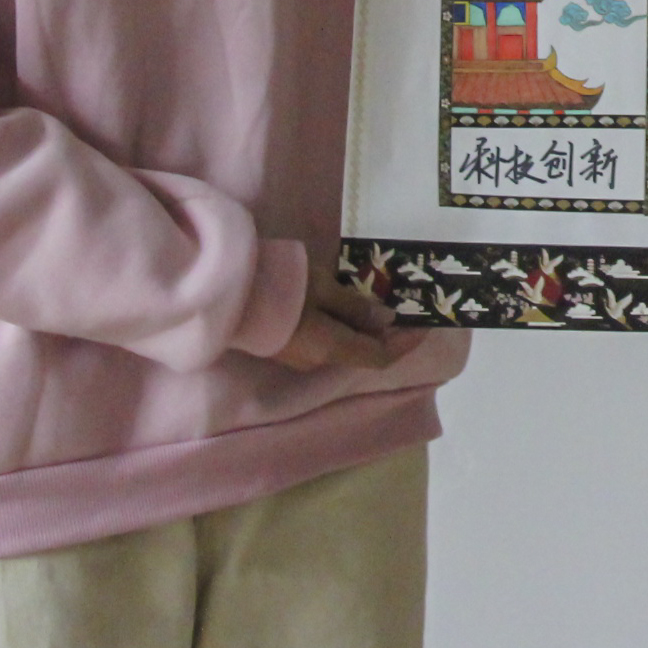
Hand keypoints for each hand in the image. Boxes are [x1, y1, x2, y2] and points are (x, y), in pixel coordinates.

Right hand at [269, 275, 425, 374]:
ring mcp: (298, 357)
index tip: (424, 322)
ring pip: (343, 346)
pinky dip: (343, 325)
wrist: (224, 296)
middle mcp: (317, 361)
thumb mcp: (323, 288)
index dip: (406, 342)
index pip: (380, 357)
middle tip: (401, 303)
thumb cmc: (279, 287)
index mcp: (331, 349)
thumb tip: (386, 319)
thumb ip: (355, 306)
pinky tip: (345, 303)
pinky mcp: (284, 346)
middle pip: (363, 352)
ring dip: (363, 327)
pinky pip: (326, 340)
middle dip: (386, 332)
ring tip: (375, 298)